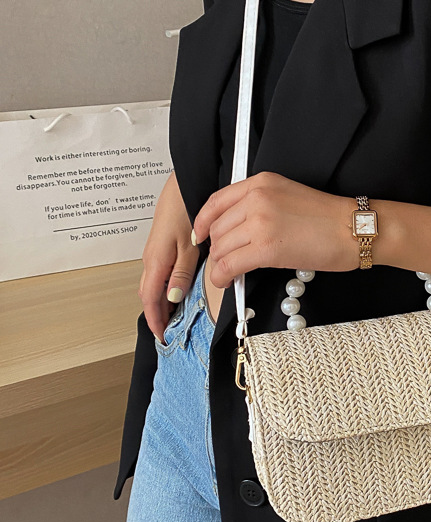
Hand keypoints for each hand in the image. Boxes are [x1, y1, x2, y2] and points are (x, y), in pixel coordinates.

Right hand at [138, 171, 197, 344]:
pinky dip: (165, 287)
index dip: (156, 320)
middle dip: (158, 314)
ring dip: (162, 301)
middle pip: (150, 295)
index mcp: (156, 261)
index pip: (150, 300)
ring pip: (154, 284)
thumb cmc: (185, 209)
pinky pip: (160, 273)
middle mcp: (151, 259)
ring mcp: (154, 253)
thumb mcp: (189, 246)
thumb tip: (173, 298)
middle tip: (170, 331)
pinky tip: (177, 290)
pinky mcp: (160, 246)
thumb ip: (182, 273)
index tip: (162, 337)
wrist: (182, 184)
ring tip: (174, 316)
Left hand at [192, 171, 358, 289]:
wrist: (353, 229)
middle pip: (217, 228)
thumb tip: (235, 231)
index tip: (201, 235)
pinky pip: (229, 265)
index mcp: (261, 182)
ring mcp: (259, 222)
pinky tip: (228, 282)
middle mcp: (256, 198)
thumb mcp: (288, 196)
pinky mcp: (266, 248)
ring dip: (221, 265)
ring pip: (221, 248)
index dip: (203, 222)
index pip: (216, 201)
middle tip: (226, 261)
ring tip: (230, 274)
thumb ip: (259, 205)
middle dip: (217, 249)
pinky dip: (222, 277)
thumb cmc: (329, 219)